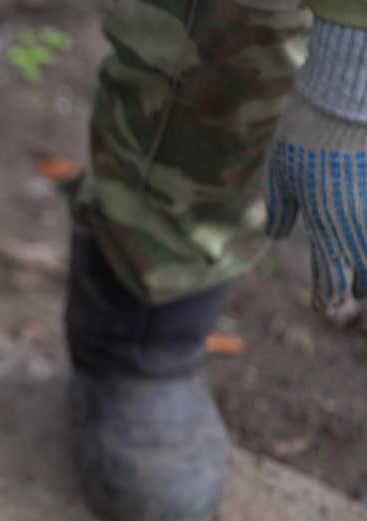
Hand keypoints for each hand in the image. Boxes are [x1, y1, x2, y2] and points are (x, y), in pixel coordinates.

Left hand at [264, 93, 366, 317]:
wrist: (347, 103)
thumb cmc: (305, 139)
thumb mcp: (280, 176)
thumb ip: (280, 210)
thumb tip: (275, 235)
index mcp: (329, 232)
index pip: (332, 281)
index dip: (328, 297)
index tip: (324, 305)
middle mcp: (362, 231)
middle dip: (357, 285)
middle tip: (349, 291)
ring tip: (361, 275)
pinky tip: (361, 230)